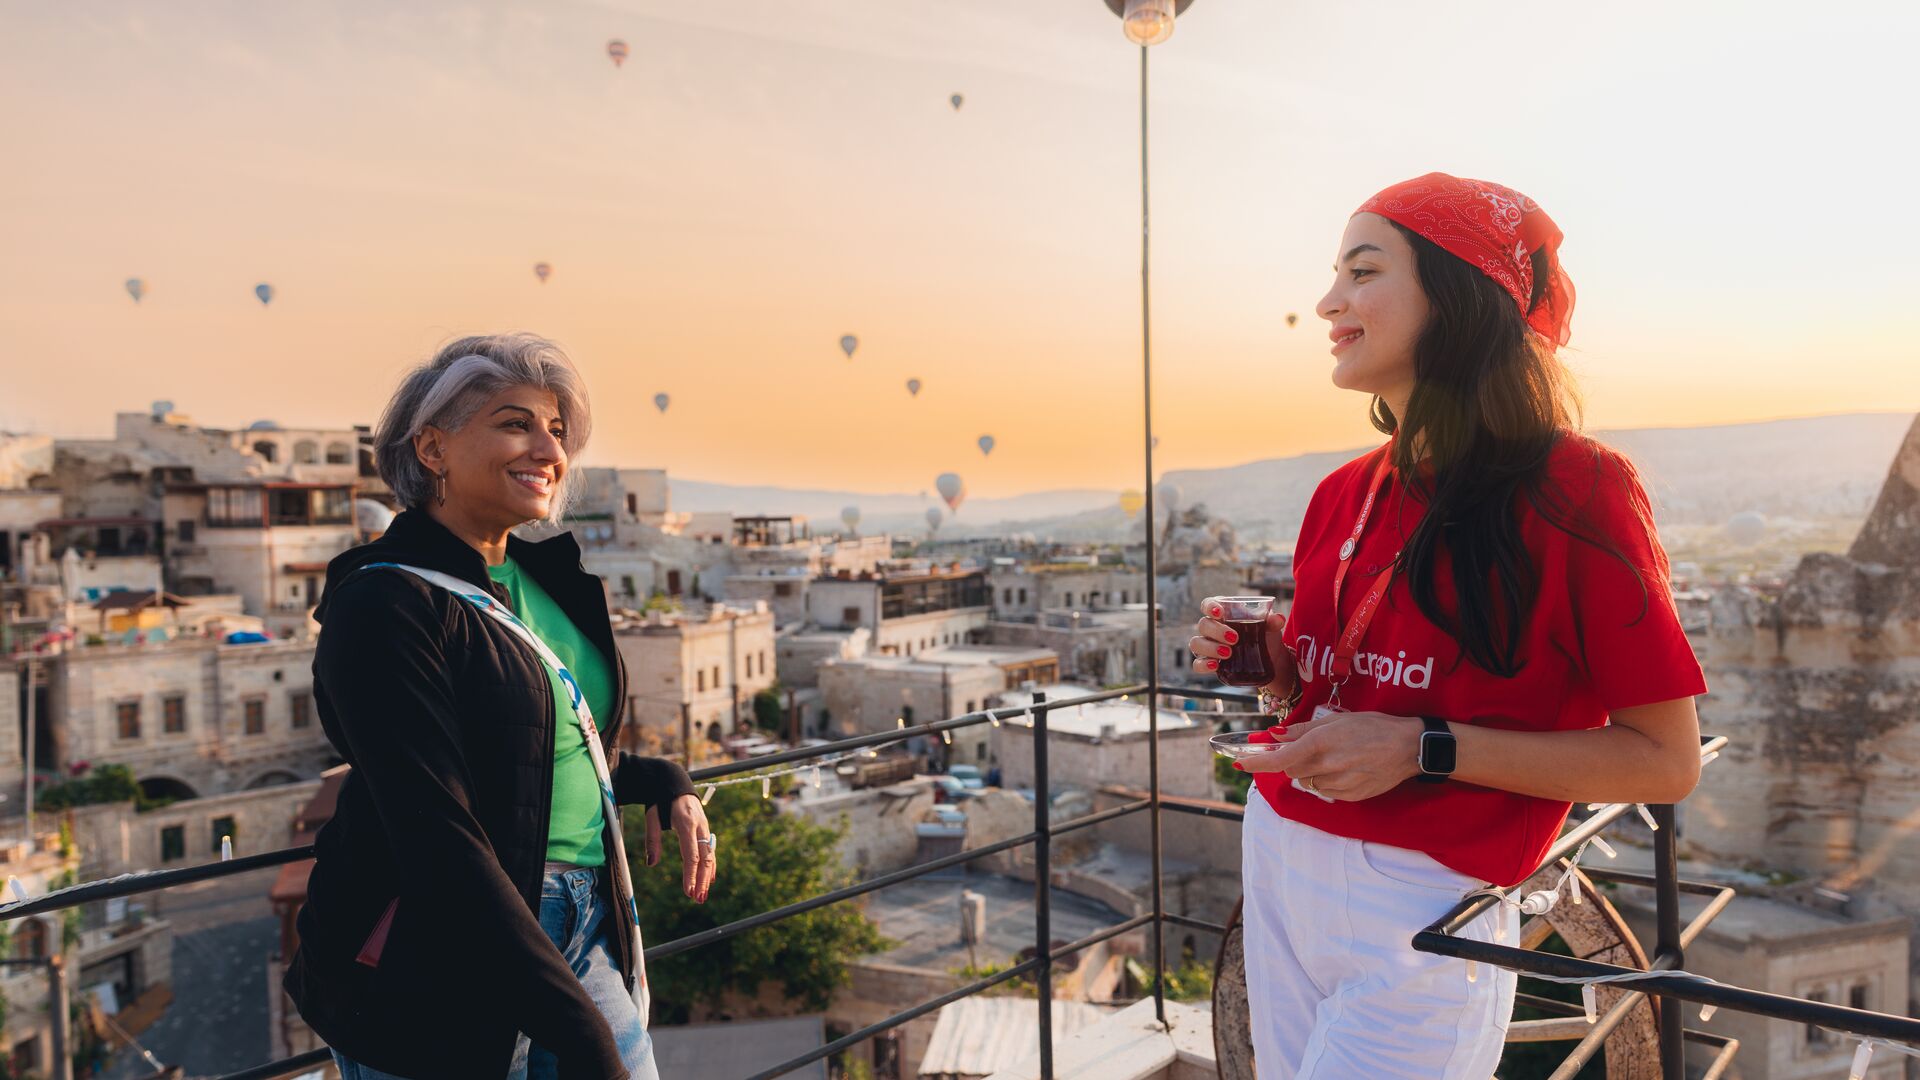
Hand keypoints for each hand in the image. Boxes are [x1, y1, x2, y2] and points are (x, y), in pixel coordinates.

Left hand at [644, 793, 714, 902]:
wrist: (674, 782)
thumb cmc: (660, 800)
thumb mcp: (652, 817)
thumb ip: (652, 839)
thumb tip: (651, 864)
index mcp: (686, 823)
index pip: (691, 855)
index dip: (690, 875)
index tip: (688, 892)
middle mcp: (700, 827)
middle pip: (705, 858)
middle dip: (702, 881)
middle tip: (697, 900)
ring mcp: (705, 828)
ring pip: (710, 856)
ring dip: (707, 877)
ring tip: (702, 896)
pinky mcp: (705, 829)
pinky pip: (711, 851)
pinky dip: (711, 866)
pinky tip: (710, 880)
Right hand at [1189, 598, 1296, 696]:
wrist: (1270, 658)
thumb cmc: (1265, 635)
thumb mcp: (1270, 626)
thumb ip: (1272, 620)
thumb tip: (1278, 619)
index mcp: (1222, 613)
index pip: (1207, 604)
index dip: (1209, 606)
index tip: (1219, 612)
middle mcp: (1212, 628)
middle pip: (1203, 624)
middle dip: (1217, 631)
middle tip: (1235, 638)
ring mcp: (1208, 645)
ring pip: (1197, 643)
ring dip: (1210, 648)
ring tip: (1229, 654)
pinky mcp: (1209, 663)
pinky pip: (1197, 664)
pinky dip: (1203, 665)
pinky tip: (1215, 665)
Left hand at [1234, 710, 1421, 800]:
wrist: (1407, 747)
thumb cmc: (1373, 727)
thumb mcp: (1336, 720)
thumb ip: (1302, 730)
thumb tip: (1274, 736)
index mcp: (1320, 744)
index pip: (1279, 758)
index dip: (1256, 762)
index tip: (1240, 762)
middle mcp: (1326, 766)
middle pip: (1291, 770)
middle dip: (1292, 760)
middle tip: (1312, 747)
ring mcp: (1338, 784)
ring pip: (1308, 781)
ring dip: (1311, 770)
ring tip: (1337, 756)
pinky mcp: (1349, 796)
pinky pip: (1326, 790)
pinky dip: (1328, 780)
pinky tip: (1347, 768)